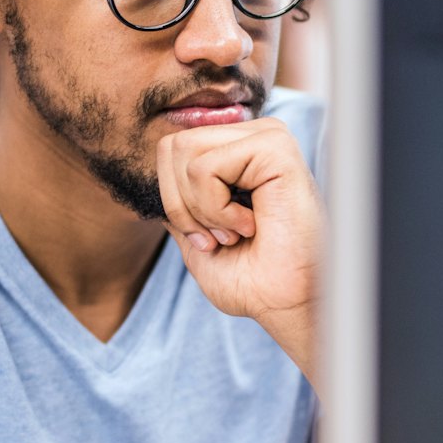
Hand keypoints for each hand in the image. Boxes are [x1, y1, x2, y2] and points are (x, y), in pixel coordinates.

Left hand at [157, 118, 322, 383]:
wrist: (286, 304)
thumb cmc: (252, 280)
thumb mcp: (196, 236)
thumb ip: (176, 201)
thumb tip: (156, 173)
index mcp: (239, 152)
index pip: (170, 149)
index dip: (172, 202)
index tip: (209, 238)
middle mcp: (254, 137)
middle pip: (172, 146)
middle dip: (181, 204)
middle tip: (220, 237)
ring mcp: (267, 138)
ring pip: (185, 153)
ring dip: (201, 209)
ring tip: (237, 231)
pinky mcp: (275, 148)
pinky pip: (206, 168)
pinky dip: (217, 210)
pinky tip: (250, 225)